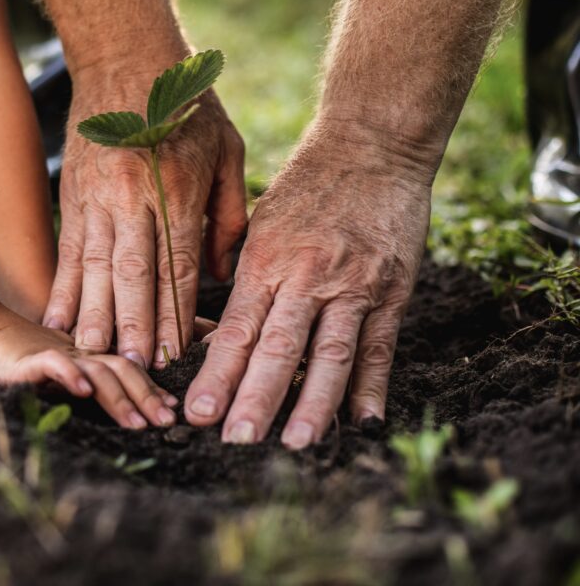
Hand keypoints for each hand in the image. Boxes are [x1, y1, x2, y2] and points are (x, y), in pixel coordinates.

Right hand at [0, 311, 178, 428]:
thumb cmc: (20, 360)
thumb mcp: (61, 372)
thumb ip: (87, 382)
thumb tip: (106, 403)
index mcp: (89, 357)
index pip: (129, 367)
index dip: (152, 388)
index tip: (172, 410)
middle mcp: (79, 353)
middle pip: (122, 368)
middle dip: (147, 396)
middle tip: (166, 421)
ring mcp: (57, 354)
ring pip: (97, 370)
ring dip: (120, 397)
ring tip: (137, 423)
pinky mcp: (30, 359)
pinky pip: (54, 365)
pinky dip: (71, 376)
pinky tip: (84, 391)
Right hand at [43, 89, 246, 368]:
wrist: (127, 58)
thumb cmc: (189, 107)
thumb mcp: (227, 150)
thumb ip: (230, 214)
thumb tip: (223, 272)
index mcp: (179, 187)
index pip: (178, 263)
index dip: (175, 312)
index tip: (174, 353)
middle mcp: (135, 195)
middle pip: (134, 272)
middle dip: (134, 325)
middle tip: (133, 369)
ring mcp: (99, 196)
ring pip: (96, 266)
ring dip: (95, 315)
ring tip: (92, 355)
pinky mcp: (73, 194)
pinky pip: (68, 249)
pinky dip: (63, 287)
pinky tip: (57, 319)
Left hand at [184, 123, 432, 447]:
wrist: (370, 146)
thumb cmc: (304, 187)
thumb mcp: (260, 224)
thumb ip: (243, 278)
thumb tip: (216, 336)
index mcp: (266, 259)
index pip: (237, 328)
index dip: (217, 373)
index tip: (197, 412)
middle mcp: (307, 275)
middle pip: (279, 347)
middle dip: (254, 398)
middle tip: (235, 439)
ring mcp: (354, 284)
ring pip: (330, 353)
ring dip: (312, 404)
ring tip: (295, 443)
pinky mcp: (392, 289)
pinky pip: (380, 346)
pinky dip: (371, 386)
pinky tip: (361, 422)